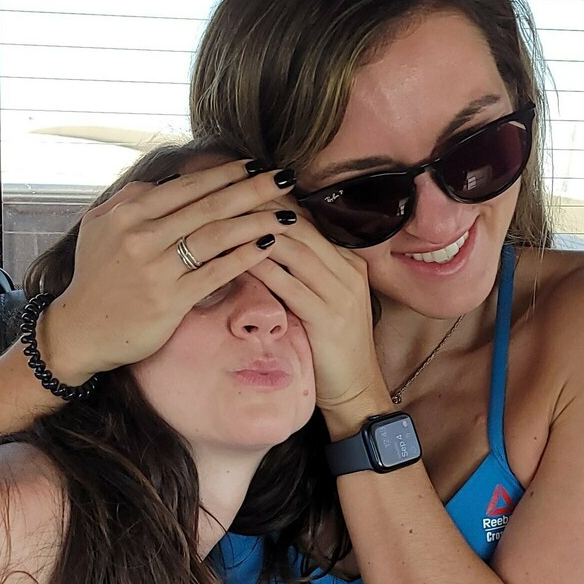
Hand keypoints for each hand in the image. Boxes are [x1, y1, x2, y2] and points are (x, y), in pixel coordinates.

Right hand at [40, 159, 296, 383]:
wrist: (80, 330)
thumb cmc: (95, 278)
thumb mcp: (100, 227)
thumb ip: (132, 199)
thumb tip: (170, 181)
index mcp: (128, 212)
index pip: (187, 186)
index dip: (226, 173)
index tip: (255, 164)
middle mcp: (141, 235)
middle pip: (209, 205)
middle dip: (253, 189)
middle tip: (285, 178)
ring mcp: (156, 267)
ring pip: (217, 235)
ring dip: (256, 220)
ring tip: (287, 213)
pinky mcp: (169, 299)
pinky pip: (215, 272)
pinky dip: (244, 256)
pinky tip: (268, 245)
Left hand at [244, 217, 387, 433]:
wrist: (356, 391)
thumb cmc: (331, 348)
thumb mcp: (322, 302)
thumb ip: (302, 273)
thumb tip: (262, 243)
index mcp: (350, 263)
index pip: (309, 221)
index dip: (274, 203)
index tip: (240, 192)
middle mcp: (349, 272)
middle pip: (301, 228)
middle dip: (262, 210)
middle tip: (226, 198)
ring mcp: (342, 294)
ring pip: (295, 251)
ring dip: (258, 234)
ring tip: (226, 221)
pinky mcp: (329, 319)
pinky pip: (290, 286)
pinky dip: (263, 269)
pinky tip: (238, 260)